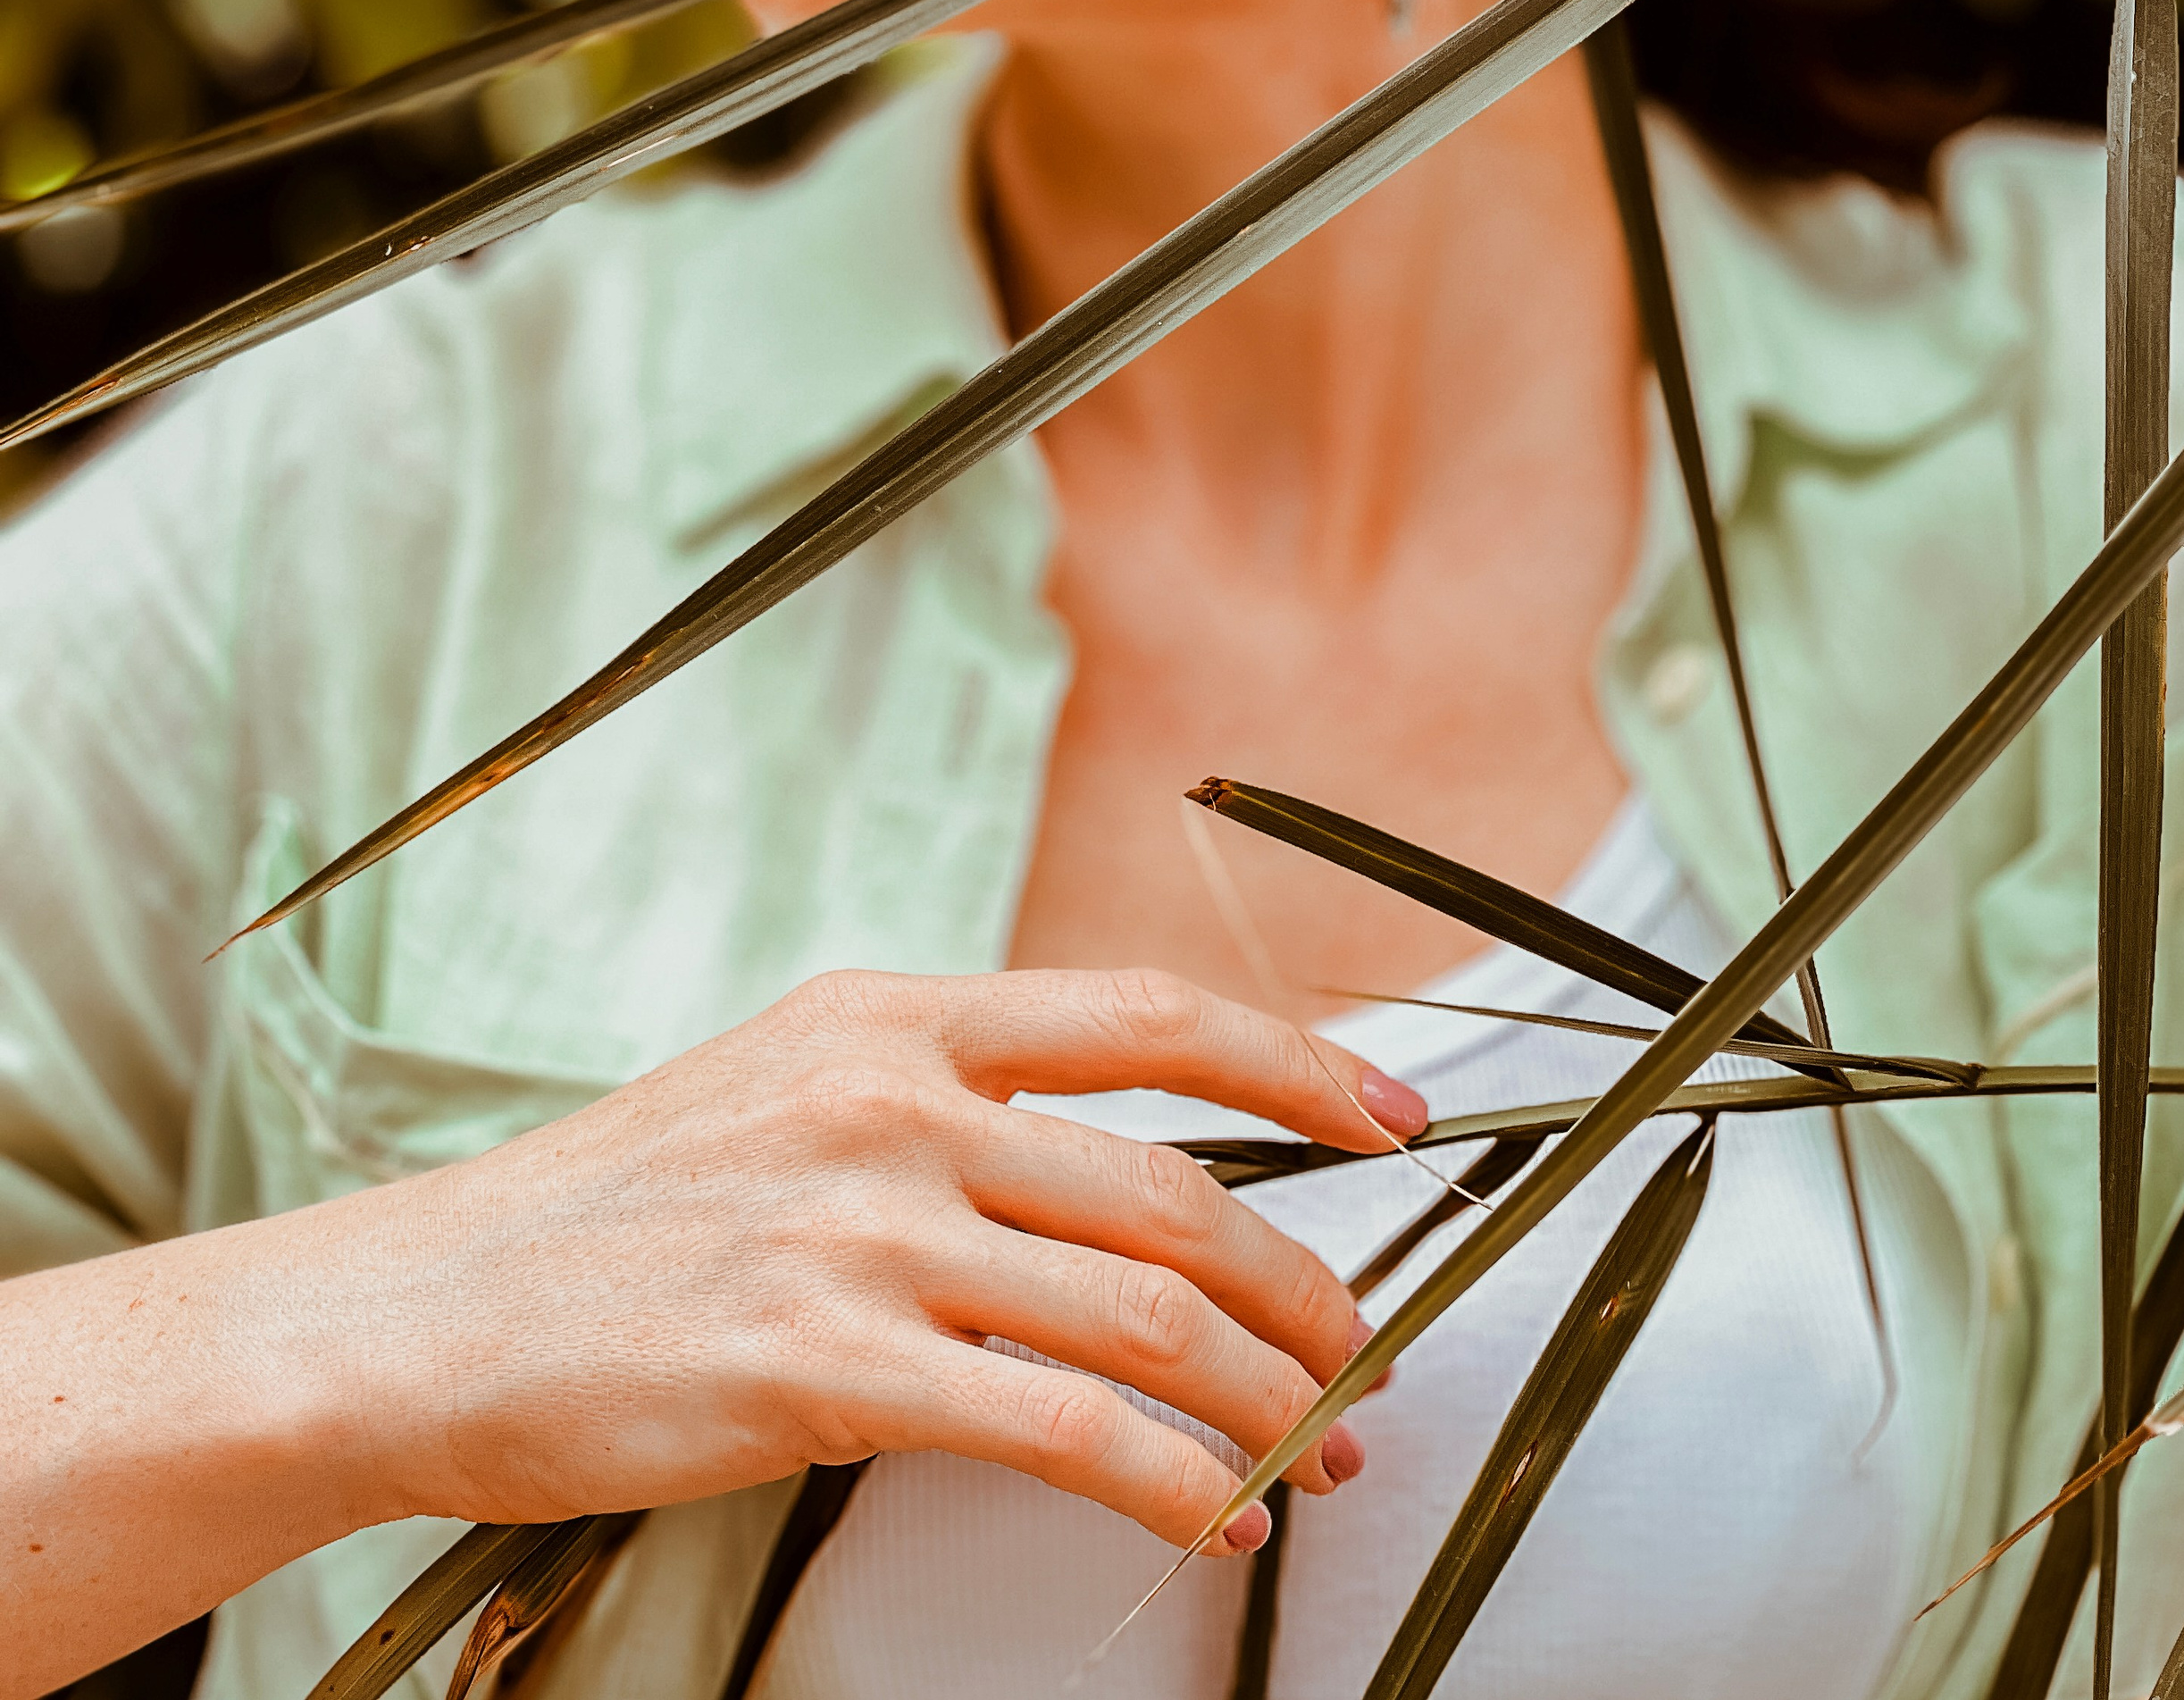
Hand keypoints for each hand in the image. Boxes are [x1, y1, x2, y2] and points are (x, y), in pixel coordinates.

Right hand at [347, 965, 1421, 1552]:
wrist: (432, 1307)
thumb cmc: (621, 1210)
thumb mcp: (790, 1083)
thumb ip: (947, 1096)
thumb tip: (1120, 1162)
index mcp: (894, 1015)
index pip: (1146, 1017)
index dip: (1298, 1060)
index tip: (1399, 1117)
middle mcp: (893, 1100)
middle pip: (1171, 1187)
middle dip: (1302, 1283)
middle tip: (1362, 1352)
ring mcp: (859, 1226)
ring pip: (1140, 1310)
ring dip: (1262, 1392)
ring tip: (1314, 1446)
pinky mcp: (824, 1363)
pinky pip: (1056, 1427)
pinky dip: (1166, 1481)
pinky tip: (1209, 1520)